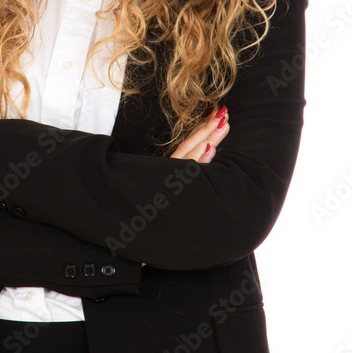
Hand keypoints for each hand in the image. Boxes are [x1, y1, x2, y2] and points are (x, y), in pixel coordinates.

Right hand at [139, 107, 228, 265]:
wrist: (128, 240)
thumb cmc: (150, 219)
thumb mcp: (162, 191)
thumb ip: (178, 175)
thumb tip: (204, 158)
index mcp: (166, 173)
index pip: (186, 147)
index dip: (199, 131)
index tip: (213, 115)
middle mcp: (166, 175)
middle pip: (190, 147)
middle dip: (207, 129)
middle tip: (224, 112)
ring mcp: (169, 183)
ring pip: (191, 157)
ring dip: (208, 139)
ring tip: (222, 123)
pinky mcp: (172, 195)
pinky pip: (188, 176)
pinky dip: (199, 163)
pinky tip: (210, 151)